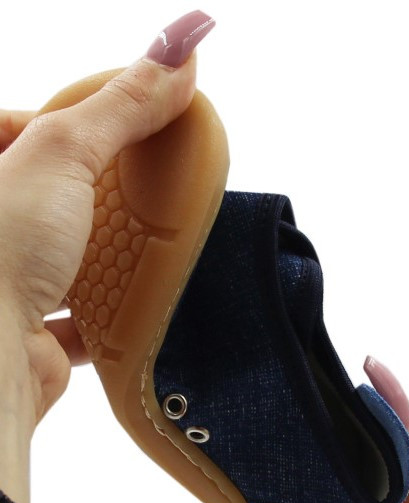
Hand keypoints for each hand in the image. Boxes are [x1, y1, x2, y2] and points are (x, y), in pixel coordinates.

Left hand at [0, 54, 195, 428]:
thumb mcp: (63, 153)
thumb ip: (121, 105)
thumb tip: (178, 51)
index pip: (10, 129)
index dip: (54, 123)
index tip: (97, 129)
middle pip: (47, 196)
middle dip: (91, 192)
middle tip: (131, 186)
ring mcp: (8, 284)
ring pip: (64, 257)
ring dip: (103, 253)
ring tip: (141, 240)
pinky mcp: (32, 332)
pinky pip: (75, 314)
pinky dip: (106, 310)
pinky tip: (130, 302)